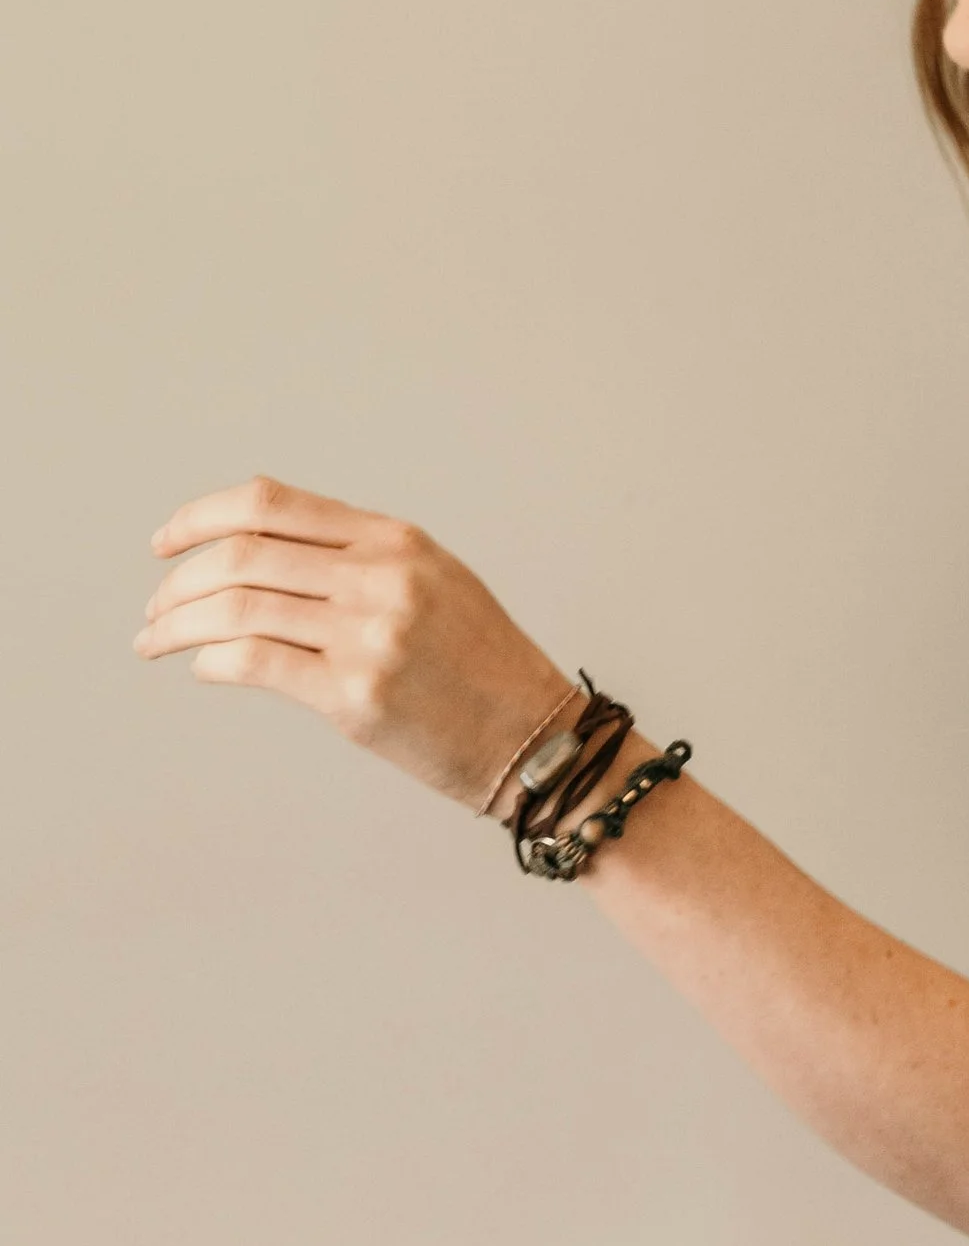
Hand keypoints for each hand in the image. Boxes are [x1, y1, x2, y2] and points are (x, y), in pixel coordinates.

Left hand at [136, 474, 573, 814]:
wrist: (537, 740)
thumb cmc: (482, 668)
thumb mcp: (434, 583)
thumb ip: (357, 560)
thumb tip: (258, 558)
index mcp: (395, 540)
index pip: (269, 505)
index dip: (200, 517)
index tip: (164, 544)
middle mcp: (380, 577)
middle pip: (241, 553)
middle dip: (177, 581)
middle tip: (155, 607)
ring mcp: (369, 635)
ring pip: (237, 606)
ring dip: (177, 623)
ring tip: (154, 642)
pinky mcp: (356, 695)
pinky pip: (254, 661)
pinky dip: (210, 660)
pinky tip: (201, 667)